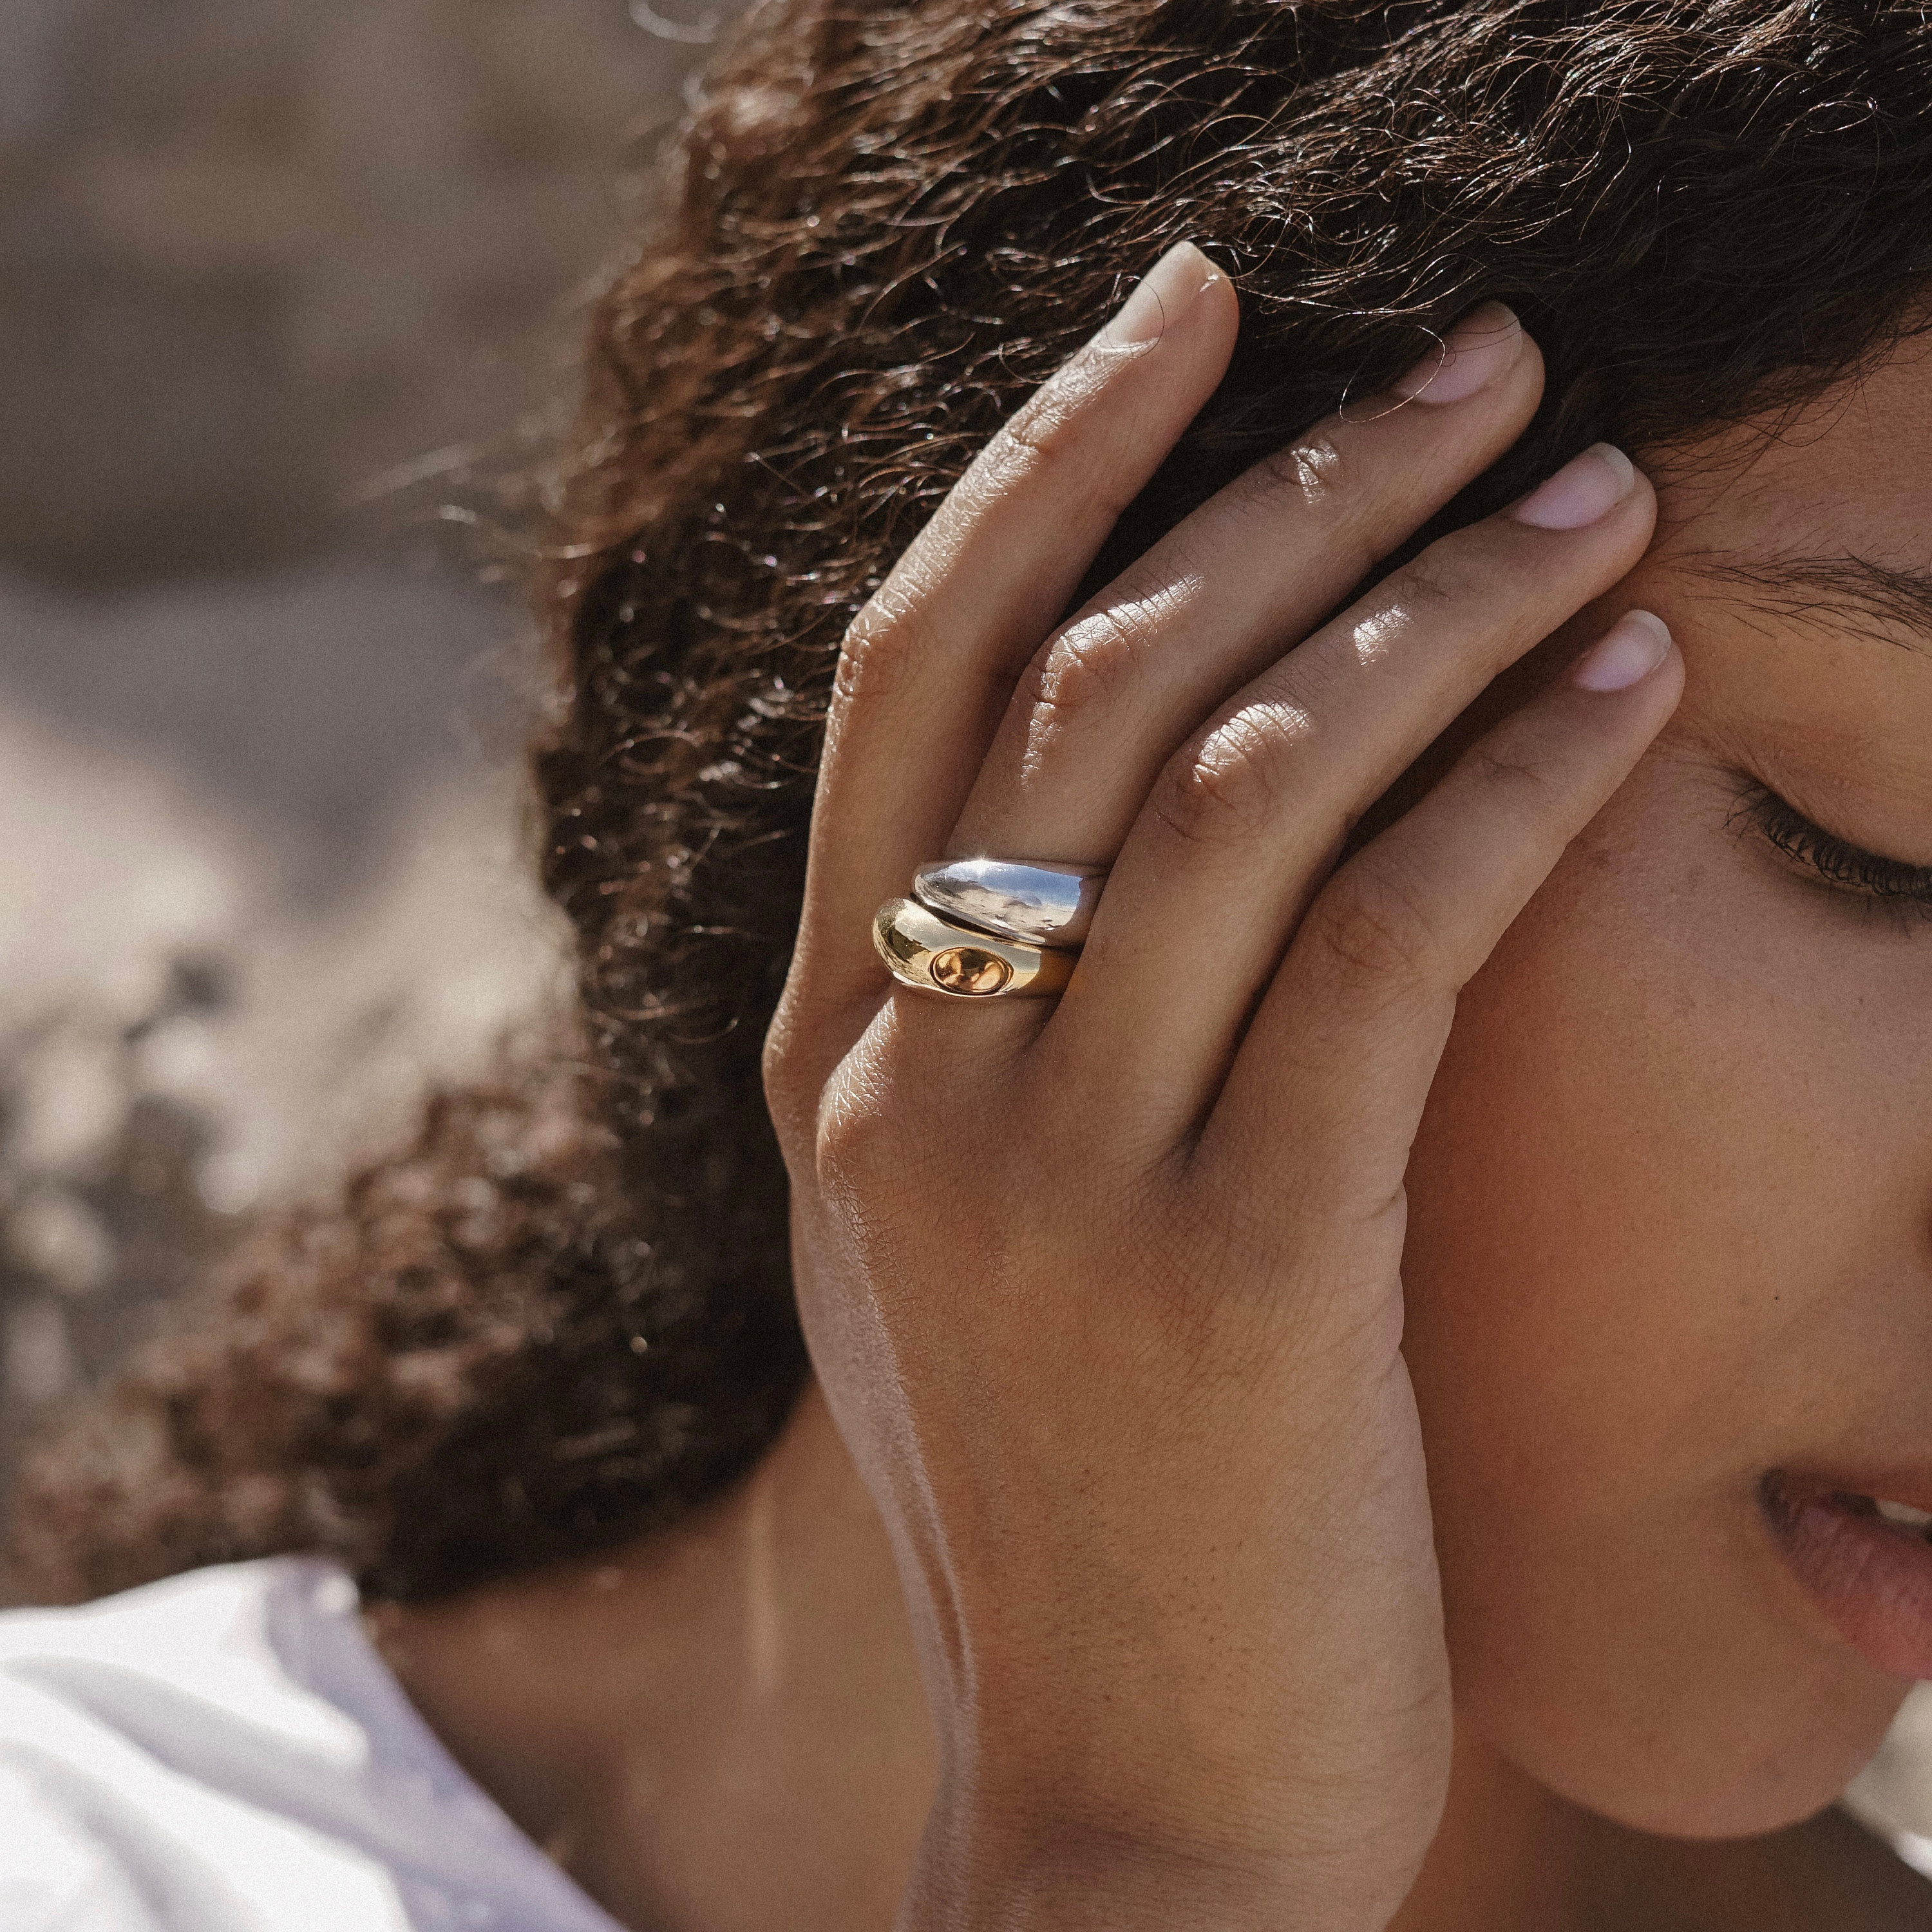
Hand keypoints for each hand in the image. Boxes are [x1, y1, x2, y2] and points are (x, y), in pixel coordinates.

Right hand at [763, 241, 1677, 1929]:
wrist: (1119, 1795)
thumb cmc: (1067, 1493)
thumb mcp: (953, 1237)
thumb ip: (976, 1025)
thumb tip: (1095, 798)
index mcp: (827, 1051)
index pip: (914, 663)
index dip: (1052, 455)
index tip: (1194, 304)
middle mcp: (909, 1082)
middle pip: (1097, 676)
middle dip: (1293, 476)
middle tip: (1474, 355)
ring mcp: (1056, 1179)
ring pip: (1249, 779)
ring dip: (1438, 597)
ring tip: (1592, 491)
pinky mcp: (1237, 1276)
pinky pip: (1385, 952)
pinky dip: (1514, 790)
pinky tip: (1627, 691)